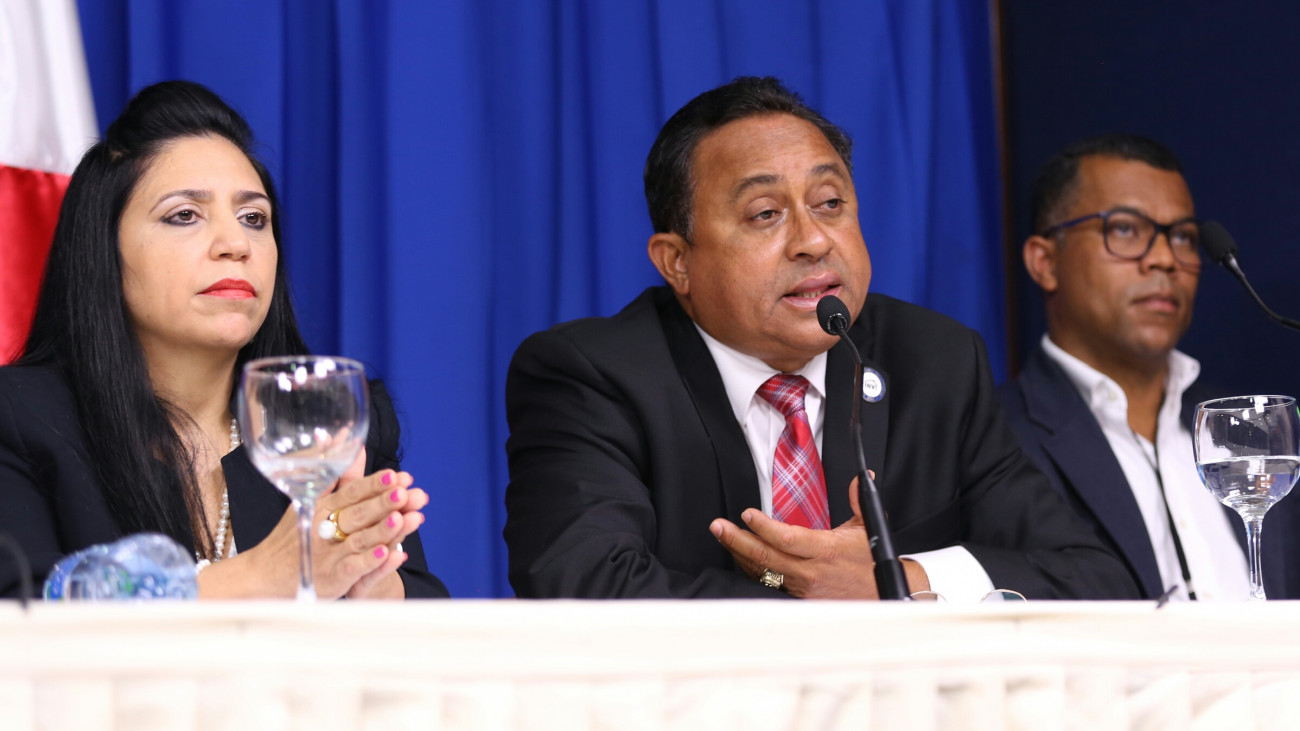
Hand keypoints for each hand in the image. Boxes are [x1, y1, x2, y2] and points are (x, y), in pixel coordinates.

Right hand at [241, 449, 425, 598]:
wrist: (265, 575)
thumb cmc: (295, 535)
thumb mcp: (313, 500)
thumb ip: (338, 473)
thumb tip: (347, 436)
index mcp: (322, 507)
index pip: (351, 492)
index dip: (374, 484)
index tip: (396, 476)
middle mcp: (324, 528)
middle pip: (357, 514)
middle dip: (382, 503)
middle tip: (405, 492)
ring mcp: (327, 555)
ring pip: (358, 540)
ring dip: (381, 530)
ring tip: (402, 518)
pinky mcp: (330, 579)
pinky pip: (351, 568)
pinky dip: (368, 562)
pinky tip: (387, 555)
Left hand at [708, 475, 927, 598]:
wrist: (883, 595)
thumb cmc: (873, 562)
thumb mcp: (870, 529)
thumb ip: (860, 500)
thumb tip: (862, 476)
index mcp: (826, 551)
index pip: (787, 539)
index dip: (763, 527)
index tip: (747, 514)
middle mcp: (810, 572)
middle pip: (765, 557)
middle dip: (737, 540)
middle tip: (718, 526)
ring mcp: (802, 588)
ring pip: (762, 571)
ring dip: (739, 553)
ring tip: (722, 536)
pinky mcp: (798, 598)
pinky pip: (768, 583)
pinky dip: (751, 569)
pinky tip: (740, 557)